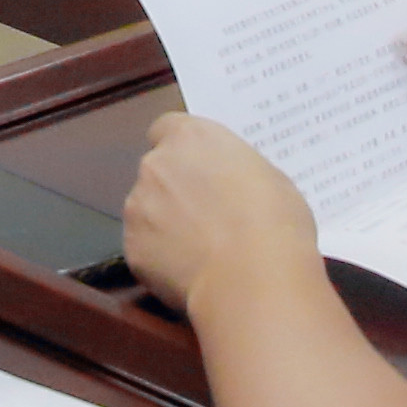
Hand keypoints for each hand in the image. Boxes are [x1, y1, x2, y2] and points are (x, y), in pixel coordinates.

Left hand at [120, 110, 320, 314]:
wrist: (252, 277)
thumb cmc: (274, 221)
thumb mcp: (271, 178)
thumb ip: (236, 173)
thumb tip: (231, 186)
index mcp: (191, 138)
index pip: (169, 129)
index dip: (183, 151)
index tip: (200, 169)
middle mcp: (156, 165)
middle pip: (157, 171)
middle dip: (175, 189)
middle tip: (207, 216)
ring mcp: (138, 207)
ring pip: (146, 210)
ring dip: (165, 223)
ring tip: (201, 251)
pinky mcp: (131, 248)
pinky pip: (145, 247)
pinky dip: (161, 257)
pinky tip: (191, 272)